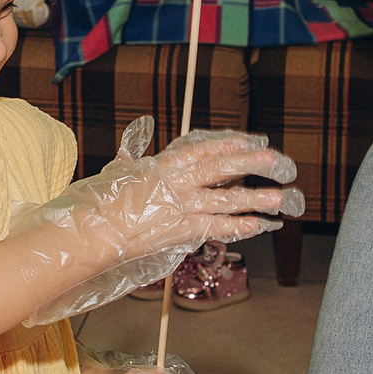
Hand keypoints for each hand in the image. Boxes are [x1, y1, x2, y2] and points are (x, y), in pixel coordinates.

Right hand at [11, 119, 303, 324]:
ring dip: (255, 198)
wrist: (92, 233)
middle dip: (250, 165)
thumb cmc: (97, 202)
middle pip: (220, 170)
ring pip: (225, 200)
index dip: (227, 145)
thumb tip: (135, 142)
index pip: (201, 151)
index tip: (249, 140)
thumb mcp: (115, 172)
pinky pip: (216, 227)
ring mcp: (181, 208)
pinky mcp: (181, 231)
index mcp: (161, 165)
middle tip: (278, 161)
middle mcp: (176, 183)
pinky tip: (260, 225)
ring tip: (281, 196)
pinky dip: (239, 226)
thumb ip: (131, 157)